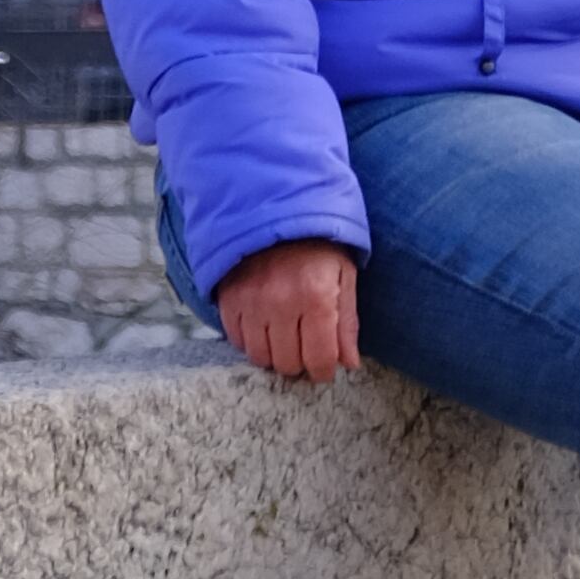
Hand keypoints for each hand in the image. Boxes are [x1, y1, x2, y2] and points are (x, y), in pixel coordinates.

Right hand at [217, 238, 362, 383]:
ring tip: (284, 337)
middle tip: (304, 347)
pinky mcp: (229, 299)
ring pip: (260, 358)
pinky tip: (264, 326)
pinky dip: (251, 341)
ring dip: (274, 354)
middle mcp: (282, 303)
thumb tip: (350, 364)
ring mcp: (252, 302)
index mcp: (317, 296)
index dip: (324, 370)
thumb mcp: (344, 274)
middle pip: (288, 364)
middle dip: (300, 362)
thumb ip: (347, 321)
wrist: (276, 208)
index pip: (320, 359)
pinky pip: (237, 342)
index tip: (324, 368)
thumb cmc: (318, 244)